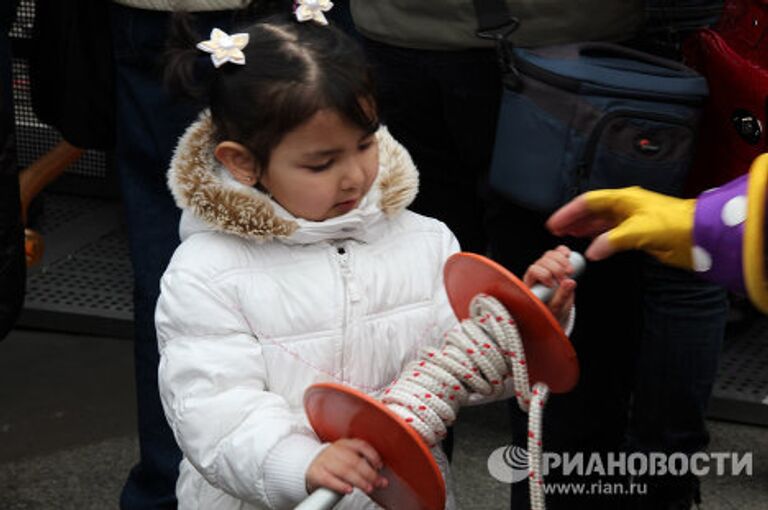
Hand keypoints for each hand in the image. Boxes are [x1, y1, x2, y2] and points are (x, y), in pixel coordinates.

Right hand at [306, 438, 388, 495]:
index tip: (380, 466)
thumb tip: (378, 472)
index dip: (372, 455)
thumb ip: (360, 460)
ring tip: (368, 488)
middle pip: (355, 461)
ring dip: (359, 481)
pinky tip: (349, 490)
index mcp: (344, 443)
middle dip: (370, 474)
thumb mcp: (346, 455)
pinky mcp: (316, 473)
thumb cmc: (333, 462)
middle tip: (378, 482)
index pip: (361, 446)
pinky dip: (341, 485)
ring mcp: (325, 461)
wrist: (309, 464)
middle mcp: (335, 450)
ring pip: (344, 471)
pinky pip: (329, 480)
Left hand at [523, 245, 575, 326]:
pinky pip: (558, 251)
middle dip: (557, 269)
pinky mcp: (556, 262)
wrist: (558, 309)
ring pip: (550, 254)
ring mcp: (545, 265)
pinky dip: (564, 251)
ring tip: (570, 272)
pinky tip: (569, 257)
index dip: (545, 275)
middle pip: (543, 261)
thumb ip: (563, 296)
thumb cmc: (553, 310)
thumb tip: (570, 282)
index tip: (553, 285)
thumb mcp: (557, 307)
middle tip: (565, 280)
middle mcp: (536, 272)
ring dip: (562, 260)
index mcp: (531, 283)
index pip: (533, 270)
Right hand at [546, 187, 695, 268]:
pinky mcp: (639, 234)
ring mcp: (632, 220)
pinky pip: (611, 234)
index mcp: (624, 199)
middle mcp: (626, 207)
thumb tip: (592, 251)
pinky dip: (598, 239)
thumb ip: (611, 241)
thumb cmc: (676, 225)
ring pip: (600, 222)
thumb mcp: (639, 232)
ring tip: (568, 236)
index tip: (554, 223)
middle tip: (556, 230)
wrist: (701, 235)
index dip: (569, 212)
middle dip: (573, 220)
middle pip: (592, 211)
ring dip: (583, 229)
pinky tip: (591, 246)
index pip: (588, 202)